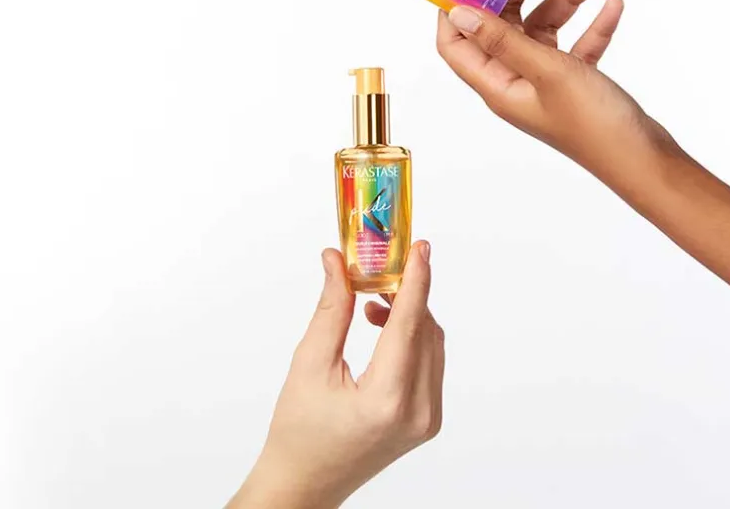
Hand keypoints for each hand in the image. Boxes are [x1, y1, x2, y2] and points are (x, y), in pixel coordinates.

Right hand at [229, 243, 442, 508]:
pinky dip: (412, 338)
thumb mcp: (309, 363)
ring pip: (431, 344)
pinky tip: (383, 329)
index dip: (416, 278)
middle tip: (380, 268)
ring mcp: (427, 420)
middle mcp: (417, 411)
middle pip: (425, 330)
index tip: (420, 247)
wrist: (304, 483)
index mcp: (386, 398)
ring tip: (372, 303)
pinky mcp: (426, 421)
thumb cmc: (298, 431)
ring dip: (409, 315)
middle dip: (407, 293)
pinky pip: (429, 363)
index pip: (410, 322)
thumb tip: (337, 260)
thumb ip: (332, 308)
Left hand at [436, 0, 673, 185]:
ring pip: (545, 26)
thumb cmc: (594, 127)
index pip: (456, 41)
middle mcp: (515, 80)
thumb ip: (503, 39)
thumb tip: (458, 11)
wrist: (646, 161)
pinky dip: (592, 23)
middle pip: (504, 20)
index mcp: (497, 84)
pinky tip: (612, 3)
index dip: (454, 3)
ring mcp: (545, 80)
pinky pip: (577, 42)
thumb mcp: (547, 72)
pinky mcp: (575, 81)